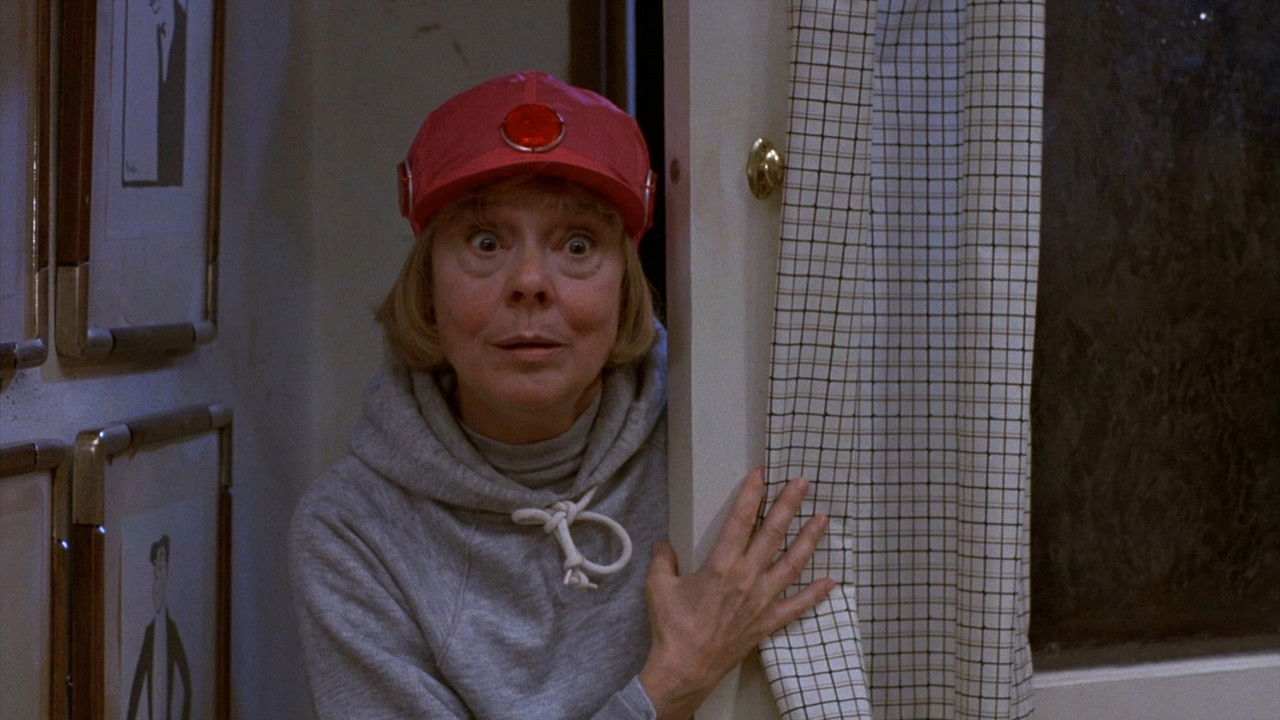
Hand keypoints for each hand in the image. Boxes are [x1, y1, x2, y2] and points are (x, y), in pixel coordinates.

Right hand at [639, 468, 834, 719]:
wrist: (686, 667)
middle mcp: (748, 578)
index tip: (762, 474)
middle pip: (774, 534)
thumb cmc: (673, 626)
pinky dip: (816, 593)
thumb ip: (663, 559)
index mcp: (722, 565)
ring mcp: (762, 600)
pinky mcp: (768, 621)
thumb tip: (663, 544)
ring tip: (824, 519)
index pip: (741, 521)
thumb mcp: (658, 586)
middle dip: (789, 505)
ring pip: (793, 563)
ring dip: (810, 539)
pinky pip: (797, 605)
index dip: (752, 495)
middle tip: (803, 483)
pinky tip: (831, 581)